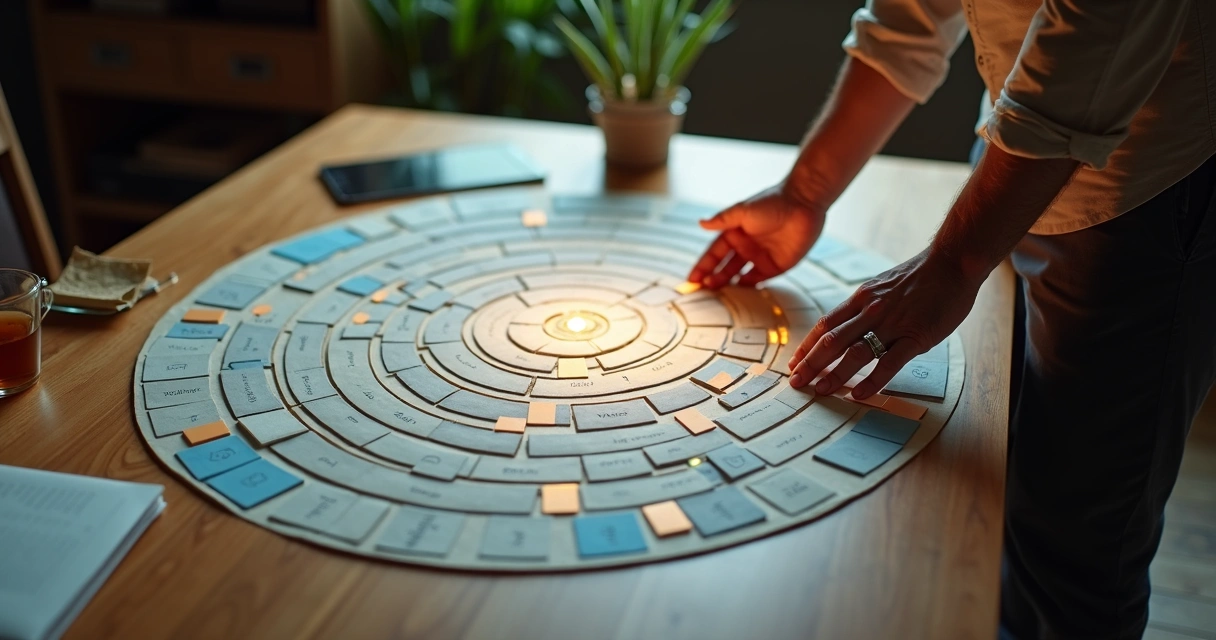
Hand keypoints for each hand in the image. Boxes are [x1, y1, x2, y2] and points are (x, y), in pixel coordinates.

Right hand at [688, 184, 826, 287]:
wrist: (803, 203)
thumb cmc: (772, 202)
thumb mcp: (743, 210)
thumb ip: (722, 220)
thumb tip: (701, 223)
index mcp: (735, 233)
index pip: (714, 254)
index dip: (703, 266)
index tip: (691, 279)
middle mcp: (745, 247)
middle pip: (724, 268)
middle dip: (712, 279)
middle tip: (702, 291)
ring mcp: (760, 257)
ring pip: (739, 276)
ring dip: (728, 285)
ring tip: (716, 295)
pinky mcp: (777, 266)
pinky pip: (759, 280)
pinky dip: (749, 287)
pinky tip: (739, 291)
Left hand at [786, 248, 983, 398]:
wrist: (952, 262)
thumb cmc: (920, 277)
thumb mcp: (882, 285)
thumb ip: (866, 305)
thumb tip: (850, 323)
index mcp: (861, 299)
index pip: (825, 324)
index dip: (807, 346)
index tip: (795, 363)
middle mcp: (870, 311)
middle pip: (832, 340)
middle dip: (811, 363)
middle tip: (796, 382)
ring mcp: (892, 324)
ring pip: (854, 352)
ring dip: (834, 374)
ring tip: (820, 391)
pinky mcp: (915, 336)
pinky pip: (889, 363)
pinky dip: (872, 381)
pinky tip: (859, 394)